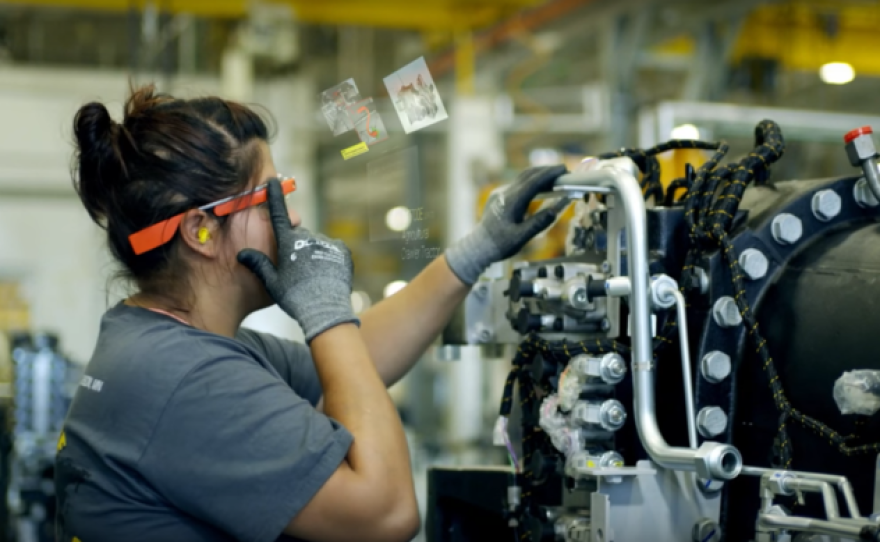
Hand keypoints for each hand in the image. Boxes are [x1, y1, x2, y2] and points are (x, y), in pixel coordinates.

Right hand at [237, 180, 358, 341]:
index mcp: (288, 241)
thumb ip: (258, 264)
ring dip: (313, 253)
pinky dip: (328, 259)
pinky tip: (325, 275)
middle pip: (299, 236)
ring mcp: (326, 242)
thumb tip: (242, 253)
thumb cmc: (294, 296)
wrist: (324, 307)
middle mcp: (307, 236)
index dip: (274, 197)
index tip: (273, 181)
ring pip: (316, 244)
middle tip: (297, 270)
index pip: (278, 214)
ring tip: (313, 277)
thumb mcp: (272, 282)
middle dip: (297, 246)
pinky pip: (332, 251)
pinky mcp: (342, 251)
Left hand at [445, 165, 569, 284]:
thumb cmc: (500, 245)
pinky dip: (531, 182)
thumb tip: (555, 210)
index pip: (534, 181)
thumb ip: (539, 223)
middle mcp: (505, 193)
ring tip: (555, 177)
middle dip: (546, 170)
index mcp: (511, 201)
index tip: (564, 169)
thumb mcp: (521, 238)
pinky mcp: (499, 196)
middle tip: (563, 171)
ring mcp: (500, 193)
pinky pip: (517, 184)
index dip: (550, 174)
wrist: (478, 247)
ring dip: (538, 174)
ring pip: (522, 178)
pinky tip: (539, 188)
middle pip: (528, 174)